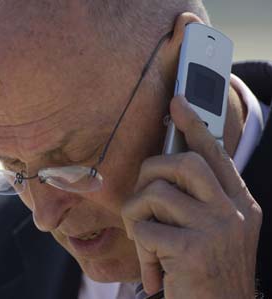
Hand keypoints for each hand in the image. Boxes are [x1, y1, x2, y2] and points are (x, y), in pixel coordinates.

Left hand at [121, 96, 262, 298]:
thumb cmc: (207, 274)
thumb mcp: (211, 234)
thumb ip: (195, 203)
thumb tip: (161, 172)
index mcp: (239, 204)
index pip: (214, 154)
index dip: (193, 125)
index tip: (177, 101)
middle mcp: (233, 212)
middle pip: (182, 162)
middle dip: (151, 173)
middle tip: (144, 199)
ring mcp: (216, 230)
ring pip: (154, 194)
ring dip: (139, 219)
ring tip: (149, 245)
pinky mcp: (194, 250)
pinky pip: (145, 229)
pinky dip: (141, 249)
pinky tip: (155, 273)